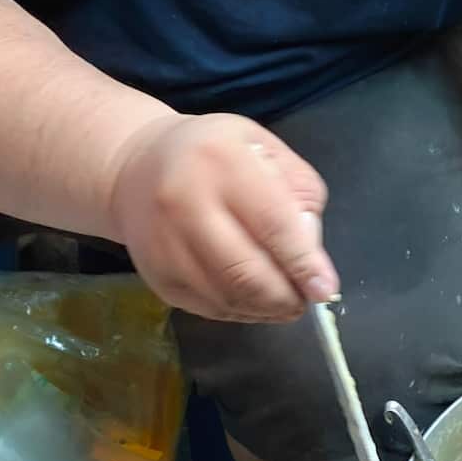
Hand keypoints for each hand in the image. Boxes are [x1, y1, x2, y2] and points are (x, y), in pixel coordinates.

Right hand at [109, 113, 338, 322]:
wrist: (137, 168)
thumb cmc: (214, 155)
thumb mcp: (264, 149)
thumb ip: (298, 194)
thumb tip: (311, 256)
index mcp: (221, 162)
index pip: (272, 224)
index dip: (303, 263)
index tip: (324, 288)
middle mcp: (185, 204)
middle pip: (246, 272)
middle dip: (286, 296)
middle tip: (305, 300)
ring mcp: (165, 245)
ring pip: (228, 297)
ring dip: (265, 309)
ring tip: (284, 301)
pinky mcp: (156, 276)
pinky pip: (208, 308)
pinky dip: (240, 311)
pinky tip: (254, 300)